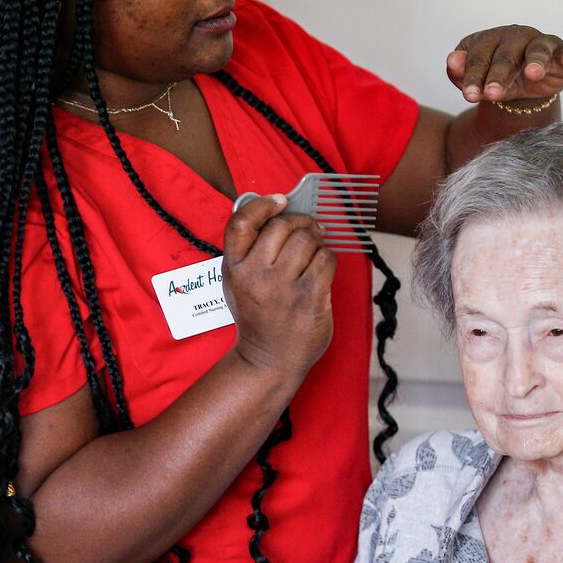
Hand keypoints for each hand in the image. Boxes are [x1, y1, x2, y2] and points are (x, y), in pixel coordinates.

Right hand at [222, 195, 336, 382]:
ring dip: (316, 240)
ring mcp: (283, 288)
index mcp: (234, 268)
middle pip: (282, 226)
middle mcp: (255, 275)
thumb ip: (250, 249)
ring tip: (315, 250)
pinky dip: (328, 258)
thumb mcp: (239, 281)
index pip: (242, 222)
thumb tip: (279, 210)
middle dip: (301, 222)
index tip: (280, 201)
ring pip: (307, 240)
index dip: (263, 204)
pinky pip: (326, 260)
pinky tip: (322, 268)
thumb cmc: (258, 315)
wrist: (269, 360)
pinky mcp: (309, 298)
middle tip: (308, 229)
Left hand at [446, 25, 562, 103]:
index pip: (478, 58)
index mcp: (487, 40)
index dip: (473, 77)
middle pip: (504, 56)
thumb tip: (451, 61)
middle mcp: (512, 36)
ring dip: (535, 62)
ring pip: (536, 51)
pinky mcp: (560, 54)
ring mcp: (538, 43)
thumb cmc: (495, 79)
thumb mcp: (476, 81)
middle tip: (492, 95)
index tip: (468, 95)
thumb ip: (461, 73)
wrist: (522, 85)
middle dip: (498, 76)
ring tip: (532, 73)